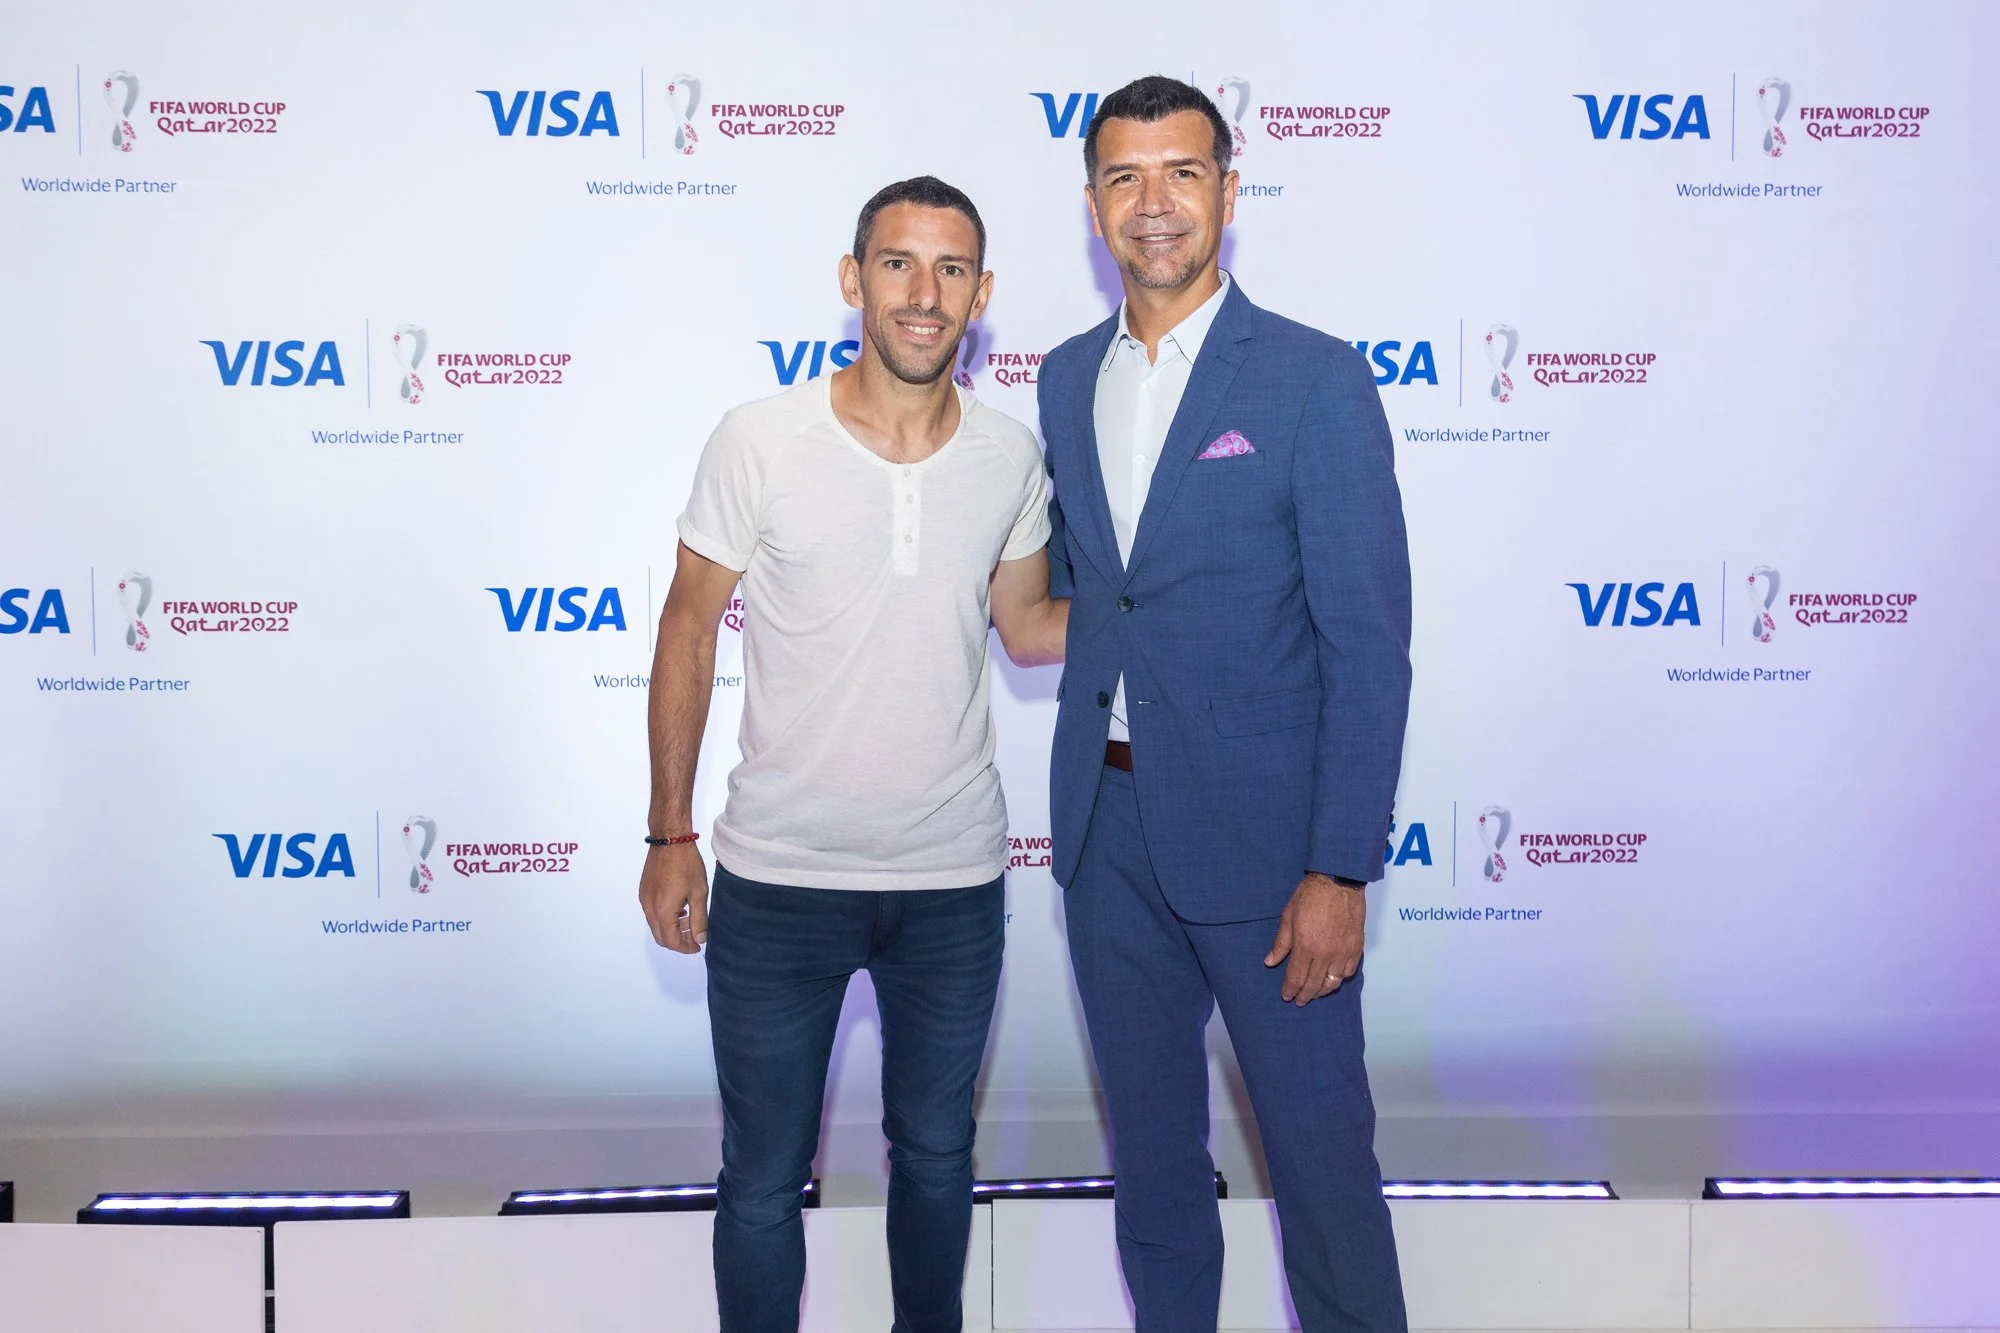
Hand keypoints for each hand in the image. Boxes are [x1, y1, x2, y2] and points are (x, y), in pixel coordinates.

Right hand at [638, 842, 709, 953]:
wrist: (669, 840)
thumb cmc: (687, 865)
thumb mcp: (699, 893)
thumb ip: (699, 919)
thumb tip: (700, 939)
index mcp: (663, 911)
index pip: (671, 941)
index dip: (685, 947)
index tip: (698, 945)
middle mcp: (649, 908)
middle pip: (660, 937)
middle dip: (678, 941)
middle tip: (695, 936)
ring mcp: (644, 899)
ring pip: (655, 925)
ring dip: (671, 928)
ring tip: (689, 919)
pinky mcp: (643, 891)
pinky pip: (652, 913)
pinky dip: (664, 917)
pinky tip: (679, 906)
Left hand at [1264, 873, 1364, 1005]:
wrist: (1338, 880)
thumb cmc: (1310, 895)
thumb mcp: (1288, 916)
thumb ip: (1281, 943)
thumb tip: (1270, 962)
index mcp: (1305, 946)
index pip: (1296, 977)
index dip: (1290, 990)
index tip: (1286, 996)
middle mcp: (1325, 953)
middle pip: (1314, 984)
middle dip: (1305, 995)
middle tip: (1299, 1001)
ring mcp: (1342, 951)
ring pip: (1333, 982)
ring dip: (1322, 991)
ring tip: (1315, 993)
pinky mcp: (1356, 947)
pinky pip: (1349, 971)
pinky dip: (1340, 978)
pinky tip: (1333, 979)